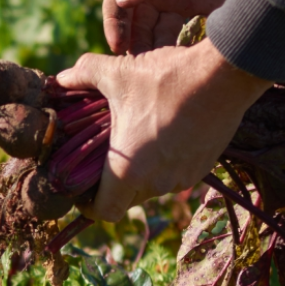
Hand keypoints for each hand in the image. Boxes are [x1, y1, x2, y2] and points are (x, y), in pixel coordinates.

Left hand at [55, 39, 270, 221]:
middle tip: (102, 154)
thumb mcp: (118, 73)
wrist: (225, 75)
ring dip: (140, 170)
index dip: (89, 205)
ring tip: (134, 137)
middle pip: (126, 199)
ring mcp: (183, 178)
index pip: (104, 212)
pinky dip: (163, 162)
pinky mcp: (203, 168)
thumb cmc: (166, 80)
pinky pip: (174, 174)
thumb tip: (59, 78)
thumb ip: (83, 75)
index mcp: (129, 171)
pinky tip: (161, 132)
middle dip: (111, 182)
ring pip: (151, 186)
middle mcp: (156, 184)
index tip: (82, 187)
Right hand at [104, 0, 284, 53]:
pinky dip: (188, 50)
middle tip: (142, 69)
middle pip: (139, 26)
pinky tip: (190, 61)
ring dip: (161, 53)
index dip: (115, 27)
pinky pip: (192, 35)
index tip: (118, 49)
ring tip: (164, 70)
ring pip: (163, 35)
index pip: (118, 4)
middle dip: (137, 47)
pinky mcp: (208, 7)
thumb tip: (124, 1)